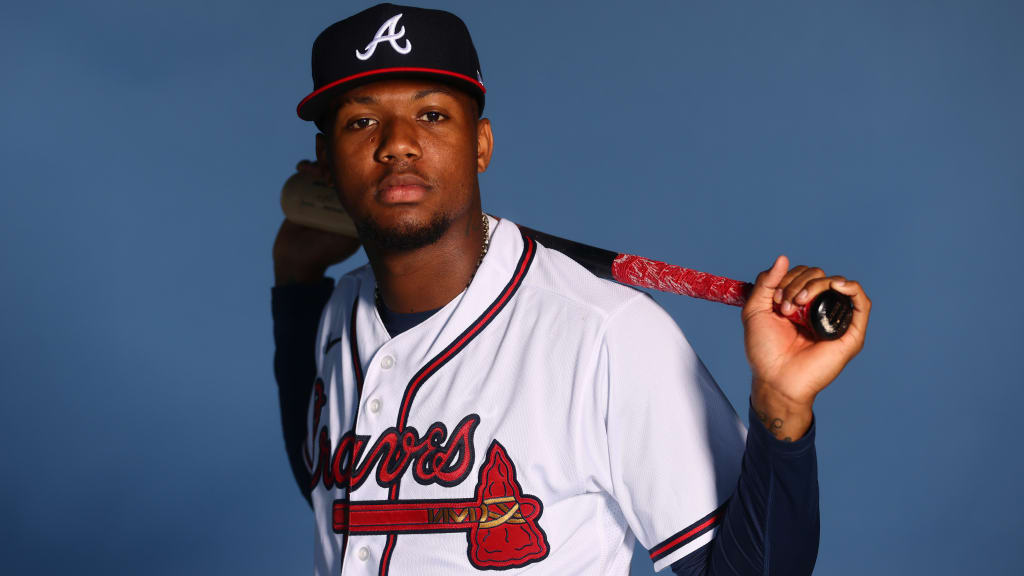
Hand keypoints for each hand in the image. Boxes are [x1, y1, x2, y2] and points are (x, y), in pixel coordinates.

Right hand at [273, 160, 360, 284]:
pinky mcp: (309, 195)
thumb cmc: (324, 252)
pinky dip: (306, 169)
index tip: (337, 176)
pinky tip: (301, 167)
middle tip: (324, 171)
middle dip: (331, 167)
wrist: (296, 260)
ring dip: (318, 165)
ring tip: (309, 168)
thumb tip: (379, 214)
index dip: (348, 176)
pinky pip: (309, 178)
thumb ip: (361, 229)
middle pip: (340, 177)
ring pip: (324, 174)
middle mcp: (341, 200)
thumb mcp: (347, 240)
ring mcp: (325, 197)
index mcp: (353, 208)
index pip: (355, 185)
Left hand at [741, 255, 870, 439]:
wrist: (774, 378)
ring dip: (815, 285)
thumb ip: (766, 282)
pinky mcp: (850, 333)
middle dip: (798, 283)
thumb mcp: (755, 310)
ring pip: (836, 283)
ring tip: (797, 304)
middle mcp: (819, 308)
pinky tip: (837, 285)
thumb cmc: (764, 350)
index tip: (774, 300)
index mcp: (799, 303)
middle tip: (784, 307)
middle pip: (819, 275)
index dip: (788, 279)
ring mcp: (835, 320)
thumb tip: (783, 257)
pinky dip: (852, 288)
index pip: (803, 274)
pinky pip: (862, 303)